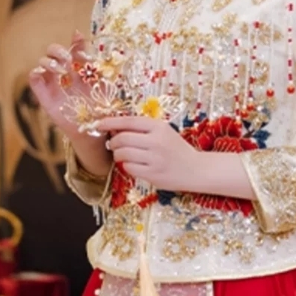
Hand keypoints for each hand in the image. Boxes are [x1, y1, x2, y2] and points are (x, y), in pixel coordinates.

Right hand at [28, 34, 92, 145]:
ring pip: (42, 62)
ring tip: (61, 71)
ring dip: (49, 61)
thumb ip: (97, 66)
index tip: (78, 38)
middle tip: (67, 58)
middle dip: (58, 49)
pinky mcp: (44, 96)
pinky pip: (34, 79)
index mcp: (79, 68)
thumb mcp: (103, 84)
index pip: (73, 48)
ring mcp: (53, 84)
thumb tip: (95, 50)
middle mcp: (64, 73)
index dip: (75, 41)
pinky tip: (45, 74)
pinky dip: (35, 72)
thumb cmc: (101, 107)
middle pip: (53, 51)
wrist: (95, 129)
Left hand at [95, 116, 256, 202]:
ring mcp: (154, 159)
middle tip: (113, 145)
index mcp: (159, 127)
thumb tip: (115, 128)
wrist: (196, 169)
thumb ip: (143, 129)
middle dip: (113, 142)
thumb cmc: (176, 150)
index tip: (98, 125)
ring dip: (117, 155)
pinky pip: (129, 168)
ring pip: (123, 154)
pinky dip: (127, 166)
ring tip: (122, 155)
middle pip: (122, 139)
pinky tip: (133, 165)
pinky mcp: (153, 174)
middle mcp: (156, 141)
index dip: (110, 122)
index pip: (128, 122)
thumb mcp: (164, 133)